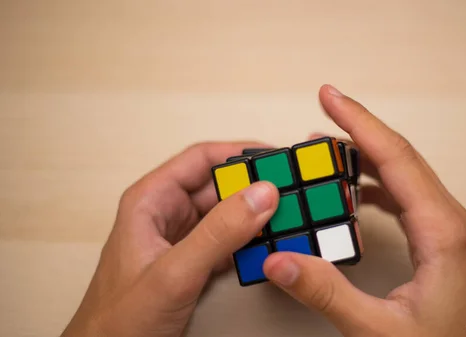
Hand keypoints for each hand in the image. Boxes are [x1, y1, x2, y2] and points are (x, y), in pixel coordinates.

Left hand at [61, 142, 279, 336]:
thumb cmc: (119, 321)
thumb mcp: (174, 272)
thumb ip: (218, 233)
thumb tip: (260, 195)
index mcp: (151, 201)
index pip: (201, 160)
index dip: (239, 153)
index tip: (275, 158)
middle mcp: (166, 214)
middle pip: (218, 186)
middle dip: (254, 187)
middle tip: (290, 190)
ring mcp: (181, 239)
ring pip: (226, 214)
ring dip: (256, 216)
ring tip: (287, 216)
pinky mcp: (192, 262)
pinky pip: (228, 241)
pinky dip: (250, 242)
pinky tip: (269, 245)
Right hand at [262, 85, 465, 336]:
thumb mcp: (381, 329)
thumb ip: (328, 294)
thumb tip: (281, 260)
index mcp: (440, 228)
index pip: (393, 156)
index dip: (357, 121)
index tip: (329, 96)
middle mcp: (446, 219)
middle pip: (398, 156)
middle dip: (356, 130)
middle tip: (320, 112)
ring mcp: (444, 227)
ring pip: (400, 174)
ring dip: (363, 157)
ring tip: (324, 152)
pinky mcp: (438, 239)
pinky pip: (403, 195)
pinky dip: (373, 184)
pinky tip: (352, 190)